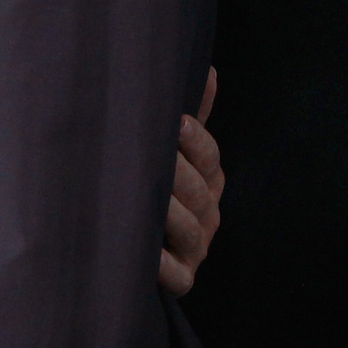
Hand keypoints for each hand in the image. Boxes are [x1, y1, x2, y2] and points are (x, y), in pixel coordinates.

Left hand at [159, 68, 223, 294]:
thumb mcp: (173, 148)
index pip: (208, 156)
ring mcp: (195, 247)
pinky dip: (162, 267)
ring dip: (168, 214)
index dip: (194, 140)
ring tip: (148, 200)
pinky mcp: (180, 278)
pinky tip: (146, 255)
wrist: (139, 243)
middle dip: (176, 172)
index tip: (175, 122)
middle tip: (153, 157)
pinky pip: (176, 276)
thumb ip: (190, 114)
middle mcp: (207, 212)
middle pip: (198, 191)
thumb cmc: (152, 182)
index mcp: (207, 178)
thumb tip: (208, 69)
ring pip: (189, 230)